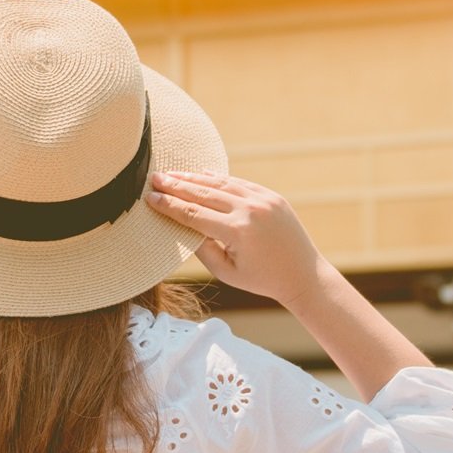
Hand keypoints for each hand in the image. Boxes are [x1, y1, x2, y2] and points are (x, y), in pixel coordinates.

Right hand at [144, 171, 330, 309]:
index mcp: (237, 231)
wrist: (303, 274)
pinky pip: (239, 183)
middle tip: (153, 178)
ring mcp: (263, 199)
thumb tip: (182, 225)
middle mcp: (250, 210)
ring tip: (172, 174)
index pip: (193, 214)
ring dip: (194, 178)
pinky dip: (219, 178)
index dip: (169, 206)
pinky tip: (201, 173)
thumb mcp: (226, 272)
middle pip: (204, 193)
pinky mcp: (271, 196)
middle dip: (176, 185)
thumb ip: (202, 248)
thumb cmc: (261, 279)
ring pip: (221, 183)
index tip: (150, 198)